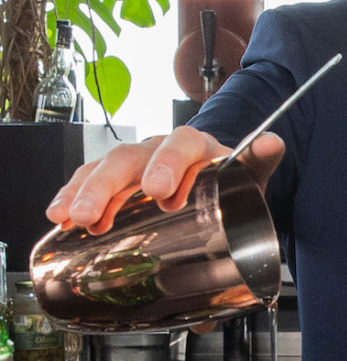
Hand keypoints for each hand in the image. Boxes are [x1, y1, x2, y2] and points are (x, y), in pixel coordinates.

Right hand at [44, 125, 284, 234]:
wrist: (217, 185)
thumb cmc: (229, 180)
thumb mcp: (248, 174)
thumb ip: (259, 160)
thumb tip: (273, 142)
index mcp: (194, 146)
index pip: (180, 145)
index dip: (167, 165)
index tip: (159, 191)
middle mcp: (159, 150)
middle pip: (130, 159)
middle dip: (108, 186)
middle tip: (95, 215)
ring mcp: (135, 166)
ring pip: (104, 170)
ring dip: (83, 193)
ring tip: (71, 218)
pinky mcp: (117, 184)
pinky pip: (88, 182)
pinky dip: (72, 196)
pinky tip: (58, 217)